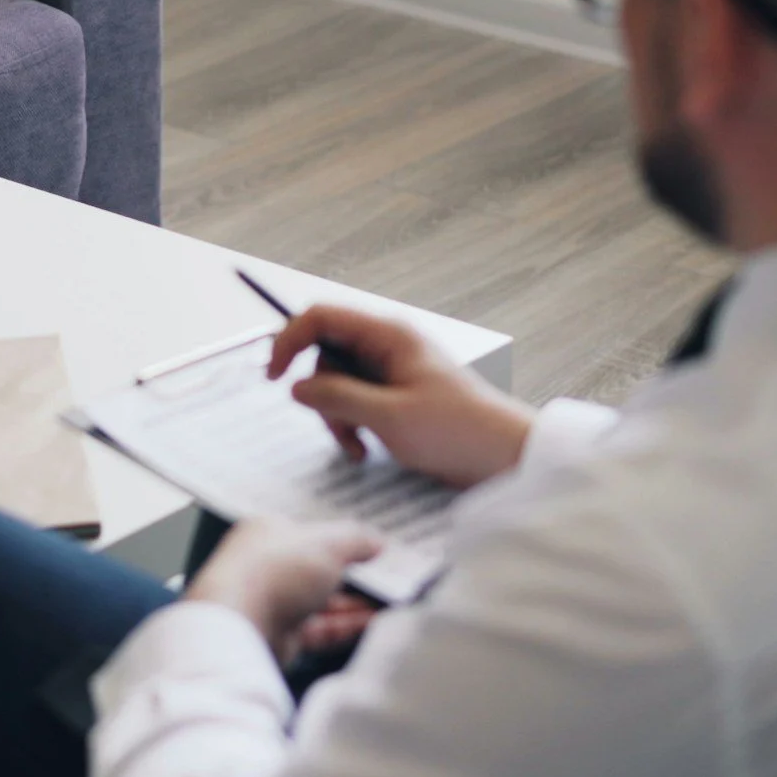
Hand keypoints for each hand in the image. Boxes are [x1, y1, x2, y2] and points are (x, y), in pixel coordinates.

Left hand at [184, 517, 383, 662]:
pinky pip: (322, 628)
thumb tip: (375, 541)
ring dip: (355, 602)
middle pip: (318, 568)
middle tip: (389, 574)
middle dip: (353, 573)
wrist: (241, 625)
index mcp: (269, 532)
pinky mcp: (281, 634)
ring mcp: (274, 602)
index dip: (343, 538)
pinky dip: (347, 625)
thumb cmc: (271, 573)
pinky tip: (374, 622)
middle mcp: (269, 566)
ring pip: (322, 601)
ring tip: (392, 599)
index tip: (373, 544)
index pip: (311, 532)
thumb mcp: (327, 543)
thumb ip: (356, 539)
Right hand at [269, 305, 535, 486]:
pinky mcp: (395, 398)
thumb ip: (337, 398)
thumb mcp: (390, 416)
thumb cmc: (458, 432)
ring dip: (337, 417)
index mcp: (389, 335)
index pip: (321, 317)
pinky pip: (355, 402)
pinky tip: (365, 450)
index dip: (289, 339)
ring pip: (336, 383)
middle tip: (337, 427)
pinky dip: (352, 426)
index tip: (273, 375)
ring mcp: (391, 372)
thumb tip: (296, 386)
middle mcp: (387, 347)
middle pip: (325, 355)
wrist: (503, 459)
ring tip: (357, 447)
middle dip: (321, 395)